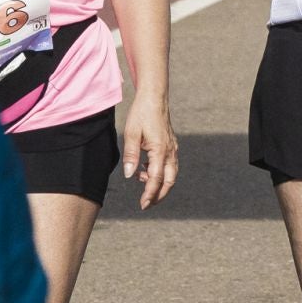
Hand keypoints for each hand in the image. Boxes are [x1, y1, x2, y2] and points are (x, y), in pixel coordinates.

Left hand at [121, 93, 178, 210]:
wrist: (154, 97)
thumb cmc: (142, 113)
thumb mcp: (131, 134)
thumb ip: (130, 156)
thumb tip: (129, 175)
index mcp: (160, 150)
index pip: (156, 179)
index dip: (150, 194)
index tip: (142, 205)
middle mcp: (170, 151)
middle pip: (169, 181)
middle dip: (159, 195)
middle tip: (146, 203)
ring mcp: (173, 148)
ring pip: (171, 174)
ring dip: (159, 183)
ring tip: (142, 182)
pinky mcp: (171, 145)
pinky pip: (170, 164)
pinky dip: (160, 172)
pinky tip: (145, 168)